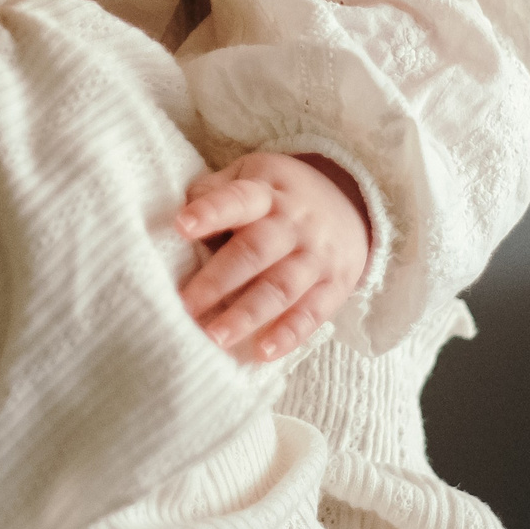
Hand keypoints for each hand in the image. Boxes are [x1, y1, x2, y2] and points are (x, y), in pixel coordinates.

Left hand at [175, 152, 371, 362]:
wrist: (352, 202)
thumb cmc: (281, 194)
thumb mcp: (251, 174)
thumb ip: (216, 192)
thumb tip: (177, 214)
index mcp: (267, 192)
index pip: (238, 199)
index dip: (211, 212)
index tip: (180, 226)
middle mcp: (293, 224)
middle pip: (255, 251)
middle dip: (218, 281)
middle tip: (185, 306)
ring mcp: (316, 256)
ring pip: (281, 287)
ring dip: (247, 315)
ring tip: (215, 338)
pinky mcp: (335, 286)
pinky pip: (313, 313)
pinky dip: (289, 334)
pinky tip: (263, 353)